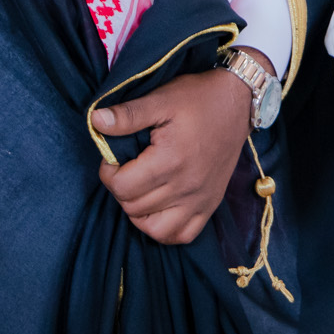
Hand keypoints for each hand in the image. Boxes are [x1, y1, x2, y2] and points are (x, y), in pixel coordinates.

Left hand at [90, 48, 263, 244]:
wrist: (238, 101)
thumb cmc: (198, 98)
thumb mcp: (161, 98)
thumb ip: (128, 114)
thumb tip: (96, 121)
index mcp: (170, 160)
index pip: (122, 187)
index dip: (108, 173)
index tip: (112, 158)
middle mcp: (186, 186)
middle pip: (134, 208)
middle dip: (121, 189)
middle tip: (126, 168)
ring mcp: (200, 200)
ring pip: (154, 228)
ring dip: (138, 212)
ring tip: (139, 189)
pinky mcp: (210, 205)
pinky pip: (182, 235)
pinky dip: (164, 229)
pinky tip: (158, 208)